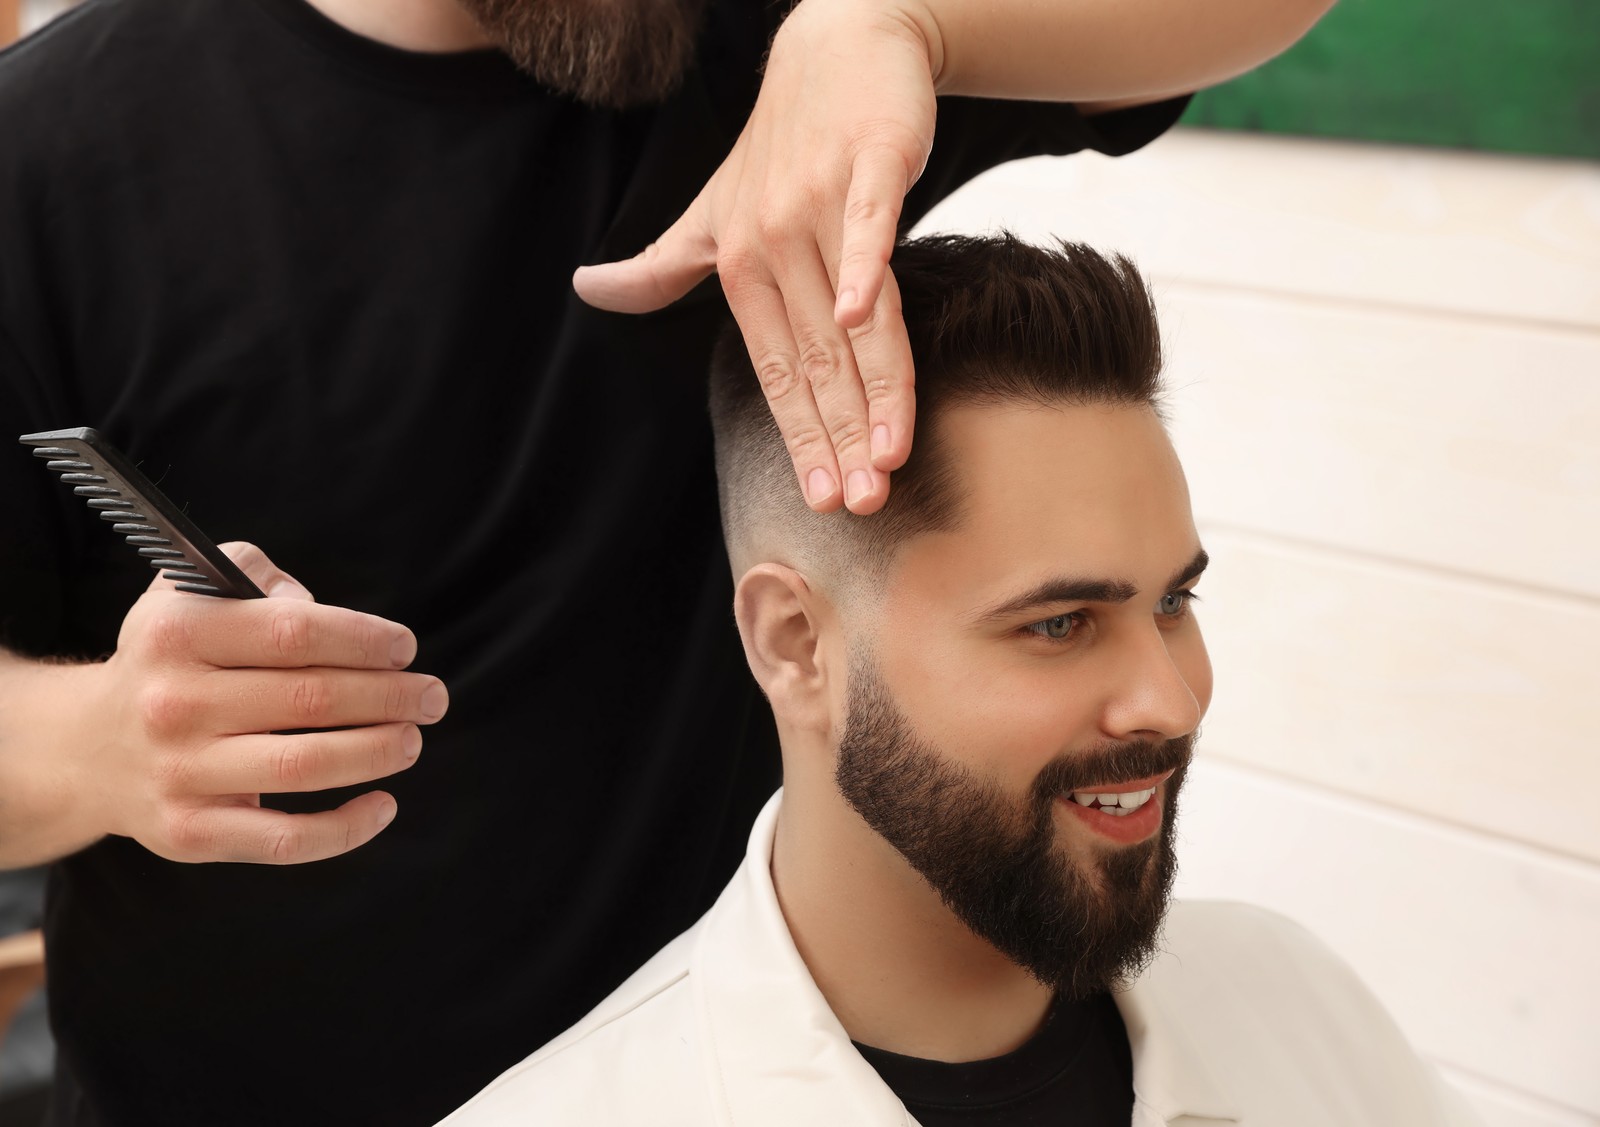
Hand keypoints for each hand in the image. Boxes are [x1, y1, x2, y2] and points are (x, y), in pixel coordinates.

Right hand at [61, 543, 447, 864]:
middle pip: (311, 698)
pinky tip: (383, 805)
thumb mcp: (188, 592)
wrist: (89, 749)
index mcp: (178, 635)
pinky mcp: (191, 833)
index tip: (404, 649)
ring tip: (412, 739)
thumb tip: (317, 606)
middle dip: (389, 696)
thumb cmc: (169, 661)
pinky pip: (285, 839)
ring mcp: (180, 773)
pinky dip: (346, 829)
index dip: (363, 640)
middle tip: (432, 696)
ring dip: (376, 751)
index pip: (295, 632)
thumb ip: (255, 574)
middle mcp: (174, 703)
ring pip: (304, 765)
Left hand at [573, 0, 940, 514]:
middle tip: (863, 505)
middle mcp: (773, 243)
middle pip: (816, 359)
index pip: (776, 371)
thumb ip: (661, 265)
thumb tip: (586, 290)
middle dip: (841, 436)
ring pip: (852, 316)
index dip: (801, 437)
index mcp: (742, 267)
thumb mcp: (713, 209)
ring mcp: (819, 206)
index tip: (821, 498)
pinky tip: (859, 313)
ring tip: (888, 456)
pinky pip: (868, 227)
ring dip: (873, 388)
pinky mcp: (870, 166)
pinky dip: (861, 267)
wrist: (837, 43)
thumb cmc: (779, 141)